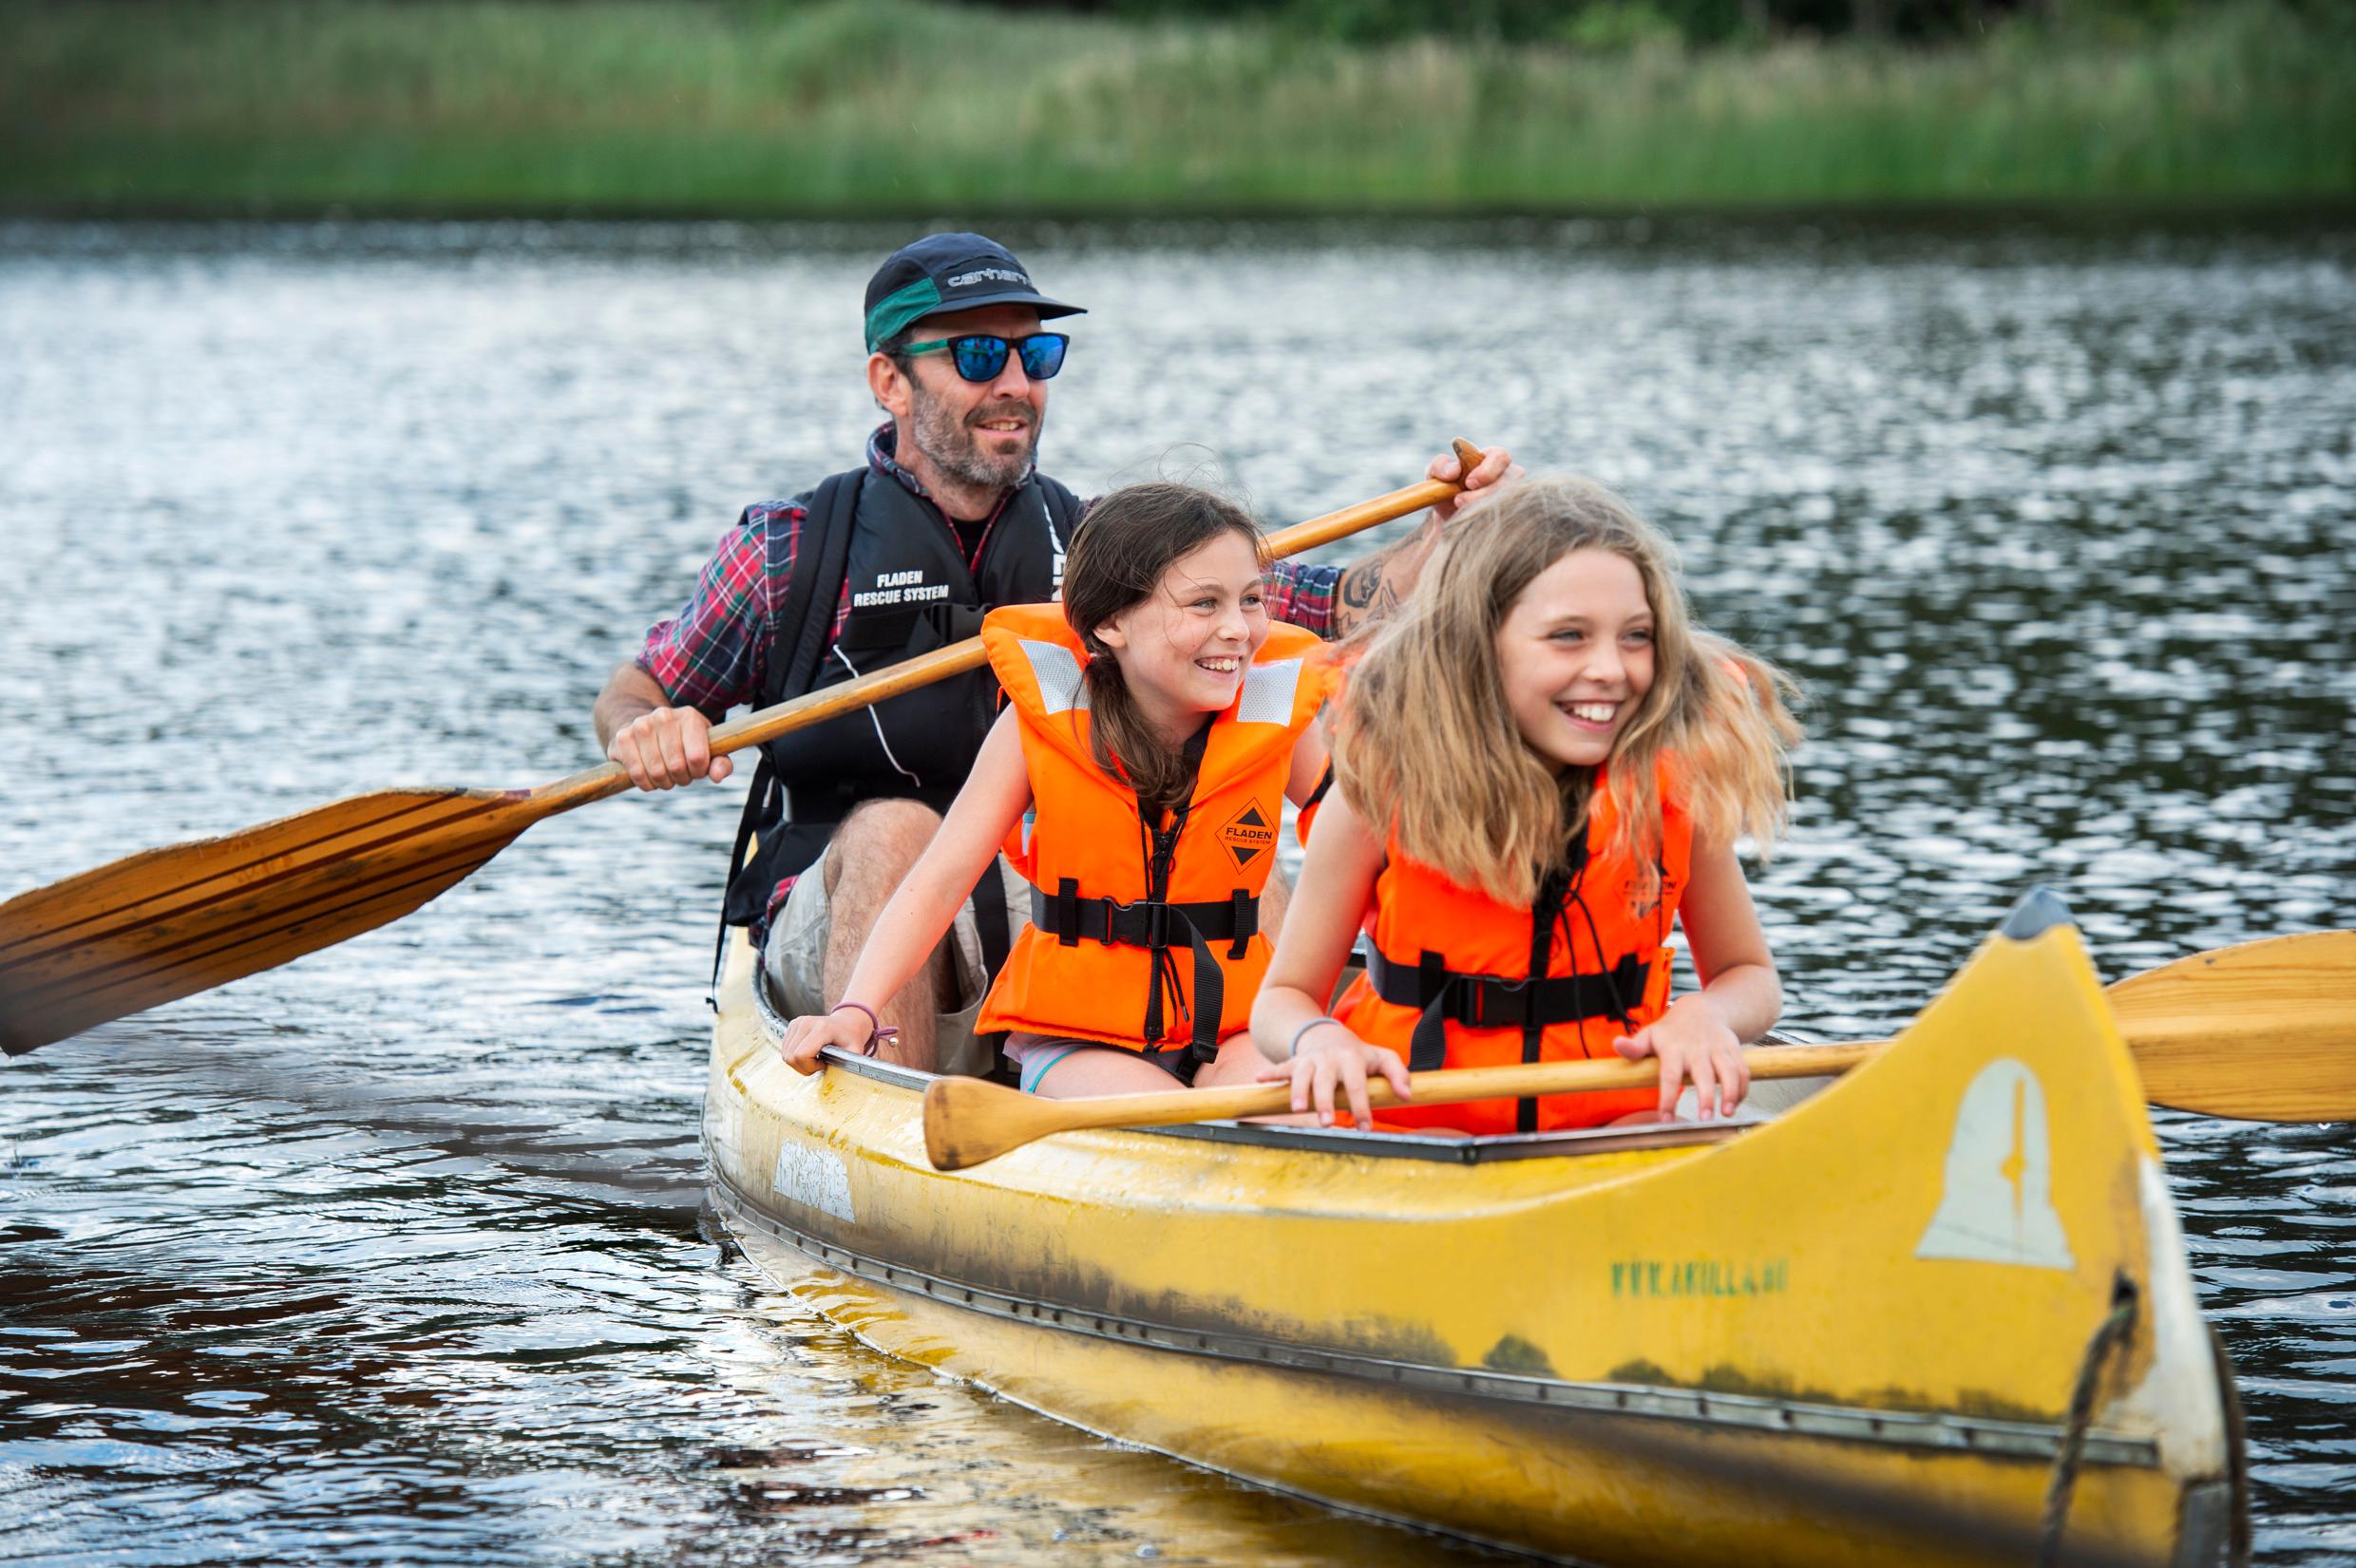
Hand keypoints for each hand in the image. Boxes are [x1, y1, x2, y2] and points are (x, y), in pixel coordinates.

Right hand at [608, 704, 732, 790]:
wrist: (644, 726)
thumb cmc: (683, 743)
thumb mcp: (707, 749)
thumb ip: (720, 763)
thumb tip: (717, 776)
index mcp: (689, 717)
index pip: (697, 757)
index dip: (698, 772)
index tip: (696, 769)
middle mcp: (663, 716)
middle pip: (676, 766)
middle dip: (681, 778)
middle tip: (679, 773)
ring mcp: (640, 725)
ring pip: (656, 772)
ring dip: (663, 782)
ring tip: (666, 774)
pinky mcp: (622, 738)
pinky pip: (636, 774)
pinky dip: (646, 783)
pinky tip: (649, 776)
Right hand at [777, 1007, 875, 1074]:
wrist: (847, 1022)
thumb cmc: (851, 1038)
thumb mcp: (855, 1051)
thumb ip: (849, 1064)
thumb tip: (843, 1081)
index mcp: (822, 1028)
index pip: (801, 1055)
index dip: (810, 1067)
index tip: (824, 1065)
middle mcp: (806, 1023)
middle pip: (791, 1057)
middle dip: (804, 1068)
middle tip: (819, 1065)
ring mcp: (797, 1022)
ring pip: (786, 1055)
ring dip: (799, 1063)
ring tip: (815, 1059)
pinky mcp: (792, 1025)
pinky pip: (785, 1049)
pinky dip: (795, 1056)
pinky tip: (809, 1053)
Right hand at [1254, 1026, 1411, 1127]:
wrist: (1328, 1035)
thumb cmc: (1359, 1055)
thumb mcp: (1382, 1058)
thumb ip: (1398, 1073)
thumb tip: (1407, 1095)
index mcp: (1352, 1059)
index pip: (1357, 1084)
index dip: (1361, 1106)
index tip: (1365, 1127)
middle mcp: (1329, 1059)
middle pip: (1326, 1080)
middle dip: (1326, 1101)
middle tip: (1328, 1123)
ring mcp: (1310, 1060)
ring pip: (1302, 1075)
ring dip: (1299, 1091)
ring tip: (1298, 1109)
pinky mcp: (1295, 1062)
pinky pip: (1281, 1067)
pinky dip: (1270, 1073)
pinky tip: (1259, 1080)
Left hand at [1425, 442, 1520, 526]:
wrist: (1449, 518)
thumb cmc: (1446, 490)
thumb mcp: (1436, 475)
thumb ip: (1440, 465)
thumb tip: (1454, 470)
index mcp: (1492, 459)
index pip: (1501, 457)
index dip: (1487, 470)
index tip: (1468, 483)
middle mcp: (1508, 476)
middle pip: (1509, 482)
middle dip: (1483, 493)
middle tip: (1459, 501)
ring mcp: (1513, 497)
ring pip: (1508, 502)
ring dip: (1483, 508)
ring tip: (1460, 512)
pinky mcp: (1511, 516)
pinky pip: (1507, 519)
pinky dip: (1487, 522)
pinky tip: (1471, 523)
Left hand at [1614, 998, 1750, 1119]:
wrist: (1702, 1010)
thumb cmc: (1671, 1030)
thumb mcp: (1650, 1035)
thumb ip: (1635, 1047)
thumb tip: (1617, 1044)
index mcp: (1674, 1049)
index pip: (1669, 1075)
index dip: (1667, 1097)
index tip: (1665, 1118)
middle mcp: (1698, 1049)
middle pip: (1704, 1075)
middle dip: (1706, 1097)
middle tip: (1704, 1119)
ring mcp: (1718, 1049)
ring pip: (1730, 1071)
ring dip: (1731, 1093)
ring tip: (1726, 1113)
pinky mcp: (1734, 1051)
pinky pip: (1743, 1070)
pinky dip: (1742, 1088)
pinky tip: (1735, 1103)